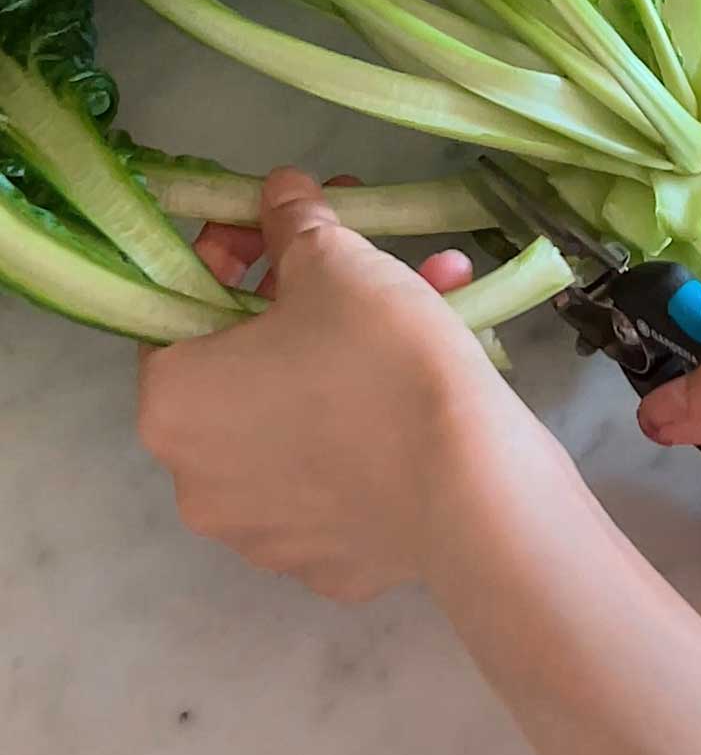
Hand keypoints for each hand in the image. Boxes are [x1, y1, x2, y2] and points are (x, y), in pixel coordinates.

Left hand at [137, 167, 548, 600]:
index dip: (230, 253)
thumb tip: (278, 192)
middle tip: (360, 258)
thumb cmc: (379, 360)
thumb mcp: (335, 261)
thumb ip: (292, 219)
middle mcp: (198, 480)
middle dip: (306, 298)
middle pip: (242, 362)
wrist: (473, 493)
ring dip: (352, 348)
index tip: (282, 226)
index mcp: (173, 404)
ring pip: (299, 413)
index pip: (175, 308)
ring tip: (433, 294)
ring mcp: (263, 534)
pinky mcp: (328, 563)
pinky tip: (433, 378)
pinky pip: (340, 470)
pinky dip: (371, 418)